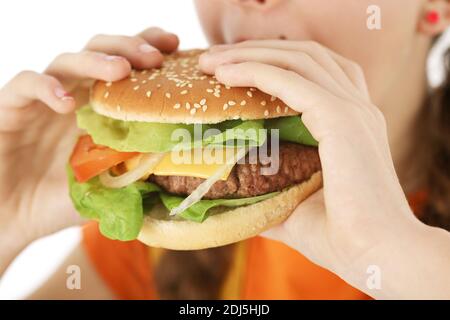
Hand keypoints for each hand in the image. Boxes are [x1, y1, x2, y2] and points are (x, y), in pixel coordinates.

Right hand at [0, 27, 178, 271]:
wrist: (14, 219)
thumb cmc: (62, 199)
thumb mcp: (109, 183)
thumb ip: (137, 167)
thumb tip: (179, 157)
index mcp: (100, 108)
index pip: (125, 64)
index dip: (148, 47)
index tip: (175, 45)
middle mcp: (74, 96)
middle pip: (100, 51)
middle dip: (129, 48)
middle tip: (154, 58)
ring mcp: (43, 100)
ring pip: (67, 61)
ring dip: (95, 61)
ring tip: (120, 71)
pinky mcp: (11, 108)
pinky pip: (25, 84)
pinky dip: (46, 87)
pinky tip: (66, 103)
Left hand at [199, 40, 427, 293]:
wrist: (376, 257)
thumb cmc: (341, 237)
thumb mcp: (294, 206)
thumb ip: (269, 196)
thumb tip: (234, 199)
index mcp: (350, 122)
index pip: (312, 71)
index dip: (271, 62)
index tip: (228, 70)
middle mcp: (355, 107)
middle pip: (303, 54)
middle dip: (255, 50)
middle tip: (212, 61)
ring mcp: (352, 110)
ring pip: (298, 59)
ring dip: (250, 54)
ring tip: (211, 63)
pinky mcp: (341, 119)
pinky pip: (292, 81)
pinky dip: (257, 71)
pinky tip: (226, 74)